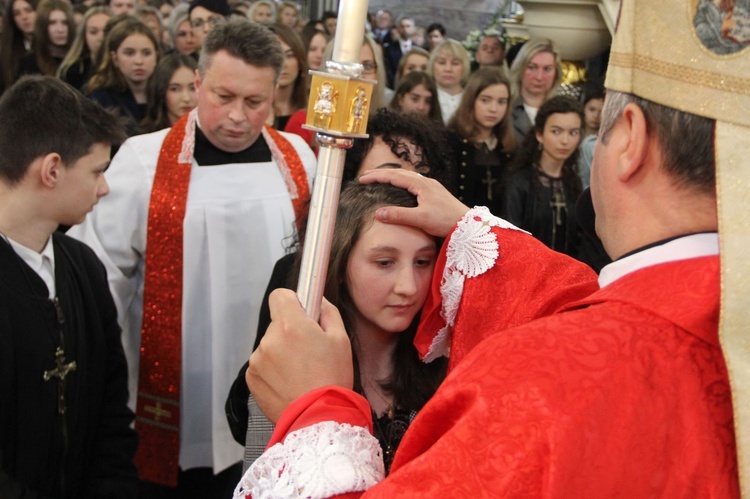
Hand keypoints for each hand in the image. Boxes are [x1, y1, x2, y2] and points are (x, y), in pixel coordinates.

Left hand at [246, 288, 353, 422]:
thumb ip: (328, 312)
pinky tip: (289, 383)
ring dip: (281, 353)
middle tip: (309, 351)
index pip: (279, 295)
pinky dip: (273, 370)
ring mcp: (257, 360)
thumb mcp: (341, 340)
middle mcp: (269, 340)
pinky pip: (262, 364)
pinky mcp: (252, 377)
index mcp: (290, 326)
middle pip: (277, 324)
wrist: (318, 418)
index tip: (301, 311)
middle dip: (291, 332)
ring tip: (300, 372)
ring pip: (270, 345)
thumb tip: (318, 301)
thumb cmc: (332, 379)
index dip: (292, 301)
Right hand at [358, 169, 469, 237]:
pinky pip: (413, 181)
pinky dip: (401, 181)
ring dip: (391, 176)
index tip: (362, 179)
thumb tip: (377, 212)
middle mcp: (426, 182)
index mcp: (421, 185)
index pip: (394, 176)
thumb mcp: (420, 219)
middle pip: (399, 173)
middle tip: (365, 176)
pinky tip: (400, 187)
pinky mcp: (434, 193)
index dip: (376, 177)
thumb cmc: (446, 221)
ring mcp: (431, 186)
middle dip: (381, 174)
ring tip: (379, 178)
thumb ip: (399, 215)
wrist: (467, 225)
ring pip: (407, 176)